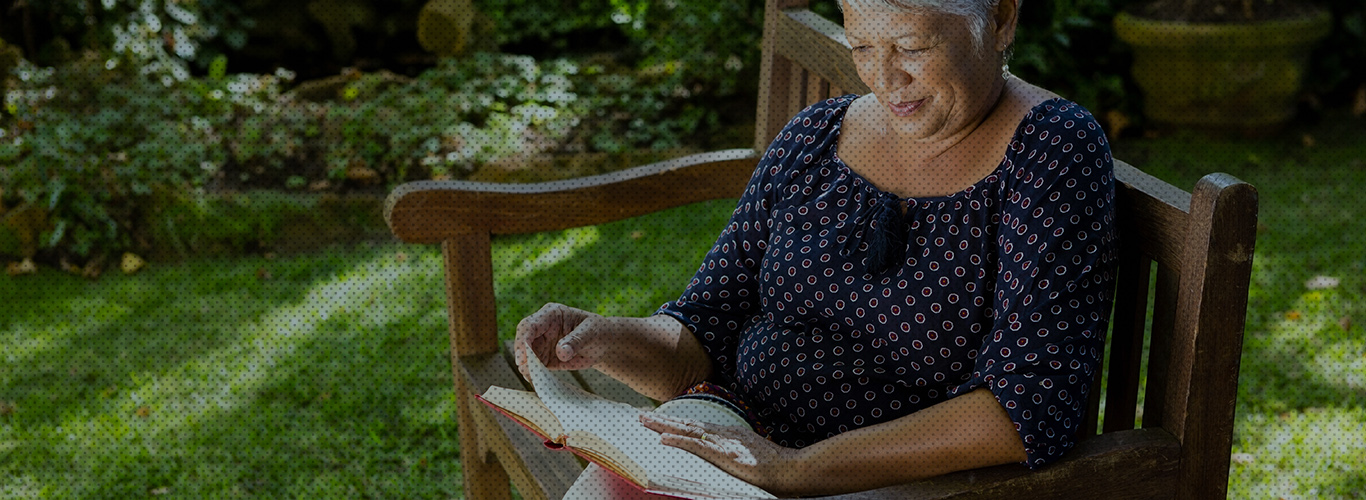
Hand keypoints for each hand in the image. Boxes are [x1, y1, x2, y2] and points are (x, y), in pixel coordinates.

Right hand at [514, 303, 620, 382]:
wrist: (603, 344)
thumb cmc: (598, 331)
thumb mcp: (591, 332)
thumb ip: (576, 340)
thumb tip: (561, 352)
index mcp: (551, 315)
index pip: (530, 325)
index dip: (523, 340)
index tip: (523, 357)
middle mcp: (542, 329)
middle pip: (524, 342)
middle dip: (523, 358)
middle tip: (527, 372)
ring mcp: (542, 344)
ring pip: (527, 357)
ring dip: (528, 369)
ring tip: (534, 380)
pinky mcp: (545, 359)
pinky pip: (536, 368)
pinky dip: (535, 376)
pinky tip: (539, 383)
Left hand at [639, 413, 806, 495]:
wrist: (791, 469)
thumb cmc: (777, 467)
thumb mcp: (752, 455)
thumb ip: (737, 452)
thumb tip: (727, 456)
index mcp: (730, 434)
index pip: (697, 426)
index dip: (677, 421)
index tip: (660, 418)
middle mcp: (724, 434)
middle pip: (688, 424)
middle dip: (663, 420)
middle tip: (642, 416)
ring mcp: (723, 443)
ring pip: (688, 431)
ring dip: (664, 426)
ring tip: (645, 422)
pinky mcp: (724, 455)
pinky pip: (696, 447)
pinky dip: (679, 442)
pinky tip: (664, 439)